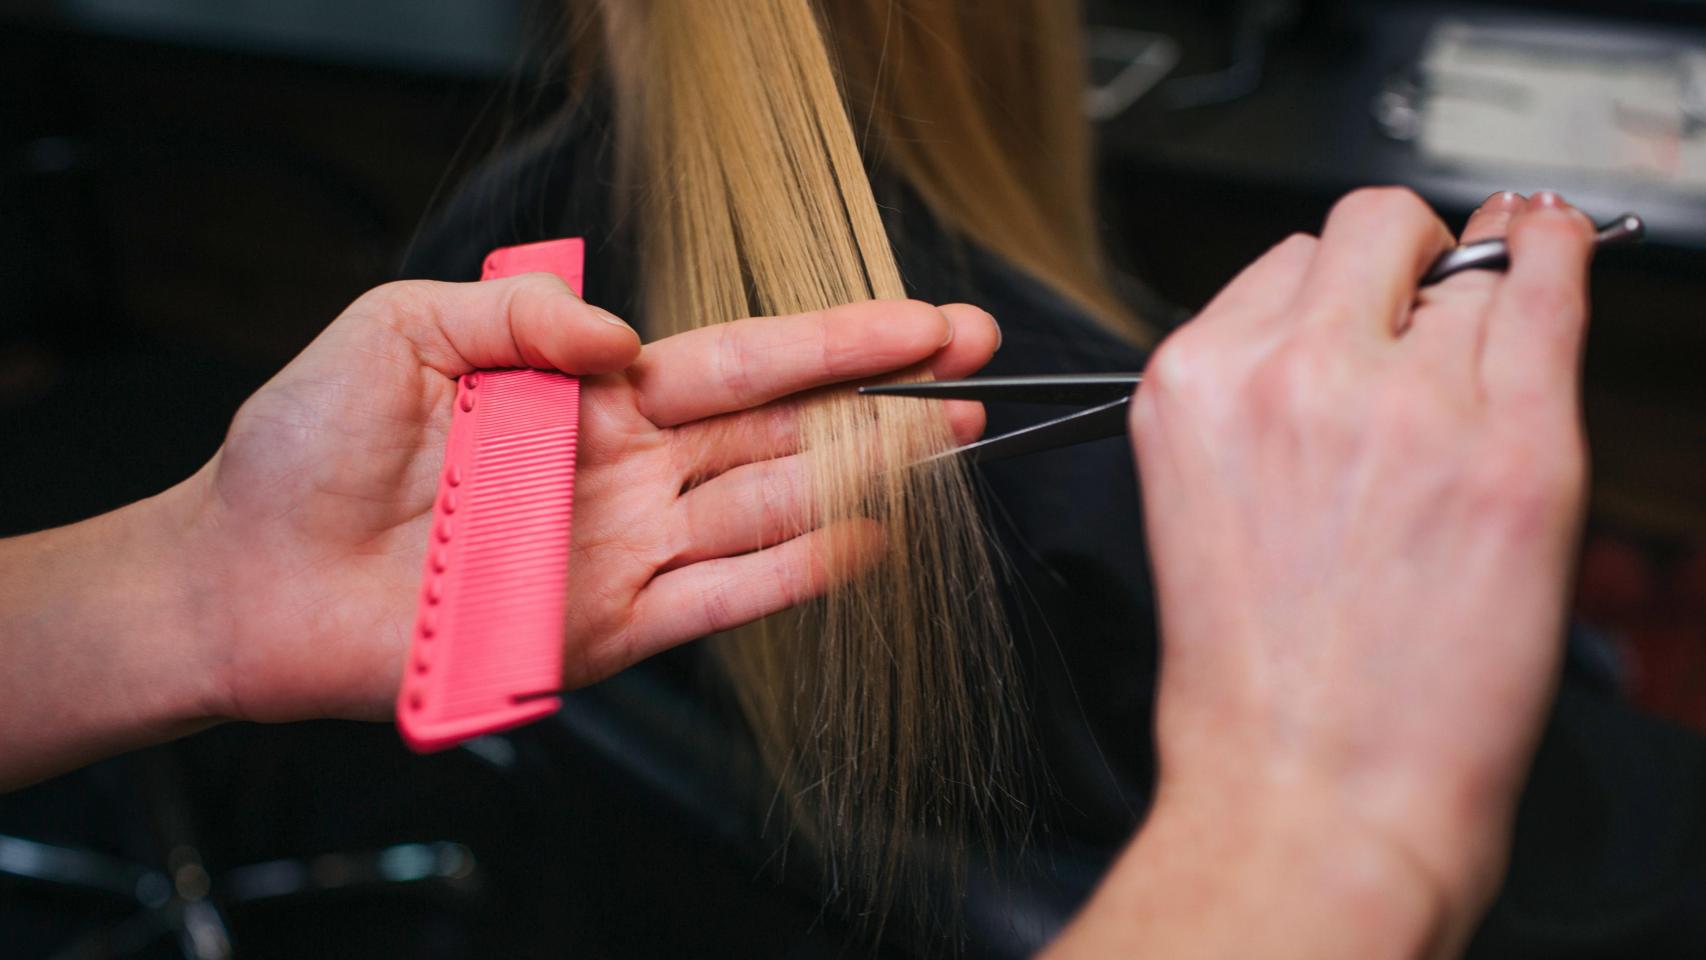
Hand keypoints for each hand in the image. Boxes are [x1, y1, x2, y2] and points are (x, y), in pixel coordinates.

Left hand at [177, 276, 996, 724]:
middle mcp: (628, 470)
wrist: (250, 579)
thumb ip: (520, 314)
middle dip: (886, 400)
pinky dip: (795, 573)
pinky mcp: (606, 628)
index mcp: (591, 393)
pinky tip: (867, 540)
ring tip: (952, 443)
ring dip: (866, 478)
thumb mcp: (401, 329)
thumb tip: (625, 338)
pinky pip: (721, 597)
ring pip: (773, 507)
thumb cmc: (306, 449)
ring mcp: (627, 551)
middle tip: (976, 371)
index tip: (923, 320)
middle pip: (784, 430)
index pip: (743, 359)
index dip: (838, 338)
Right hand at [1051, 190, 1597, 957]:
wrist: (1310, 794)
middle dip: (1400, 265)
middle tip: (1426, 323)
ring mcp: (1407, 404)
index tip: (1359, 334)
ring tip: (1478, 382)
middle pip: (1369, 228)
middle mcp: (1288, 373)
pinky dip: (1561, 254)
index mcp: (1191, 386)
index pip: (1284, 266)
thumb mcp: (1197, 505)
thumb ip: (1253, 401)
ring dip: (1475, 306)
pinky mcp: (1516, 447)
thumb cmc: (1252, 681)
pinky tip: (1558, 245)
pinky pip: (1550, 291)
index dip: (1332, 302)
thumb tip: (1340, 326)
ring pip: (1468, 269)